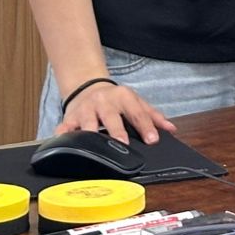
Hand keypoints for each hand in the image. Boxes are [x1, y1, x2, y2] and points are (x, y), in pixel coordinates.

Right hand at [56, 79, 177, 144]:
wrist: (88, 87)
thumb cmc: (115, 100)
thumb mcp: (135, 102)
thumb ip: (153, 116)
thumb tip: (171, 129)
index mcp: (123, 97)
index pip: (137, 112)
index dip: (146, 126)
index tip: (152, 140)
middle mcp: (104, 102)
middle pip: (111, 117)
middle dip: (116, 131)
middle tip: (122, 144)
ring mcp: (86, 110)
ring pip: (87, 122)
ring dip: (90, 134)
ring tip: (93, 146)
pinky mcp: (70, 117)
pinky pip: (65, 127)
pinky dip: (63, 134)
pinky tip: (63, 142)